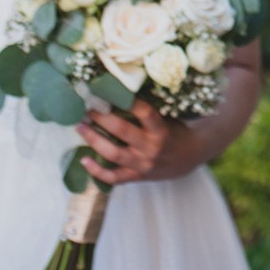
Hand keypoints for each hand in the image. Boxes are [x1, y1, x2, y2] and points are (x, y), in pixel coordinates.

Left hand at [75, 100, 197, 184]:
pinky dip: (96, 171)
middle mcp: (151, 148)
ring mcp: (143, 164)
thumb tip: (122, 94)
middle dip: (102, 118)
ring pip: (113, 153)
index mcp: (162, 130)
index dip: (128, 102)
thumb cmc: (177, 132)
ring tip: (80, 127)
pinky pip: (114, 177)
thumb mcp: (169, 119)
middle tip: (89, 108)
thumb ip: (150, 113)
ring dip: (94, 140)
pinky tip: (84, 160)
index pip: (145, 113)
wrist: (189, 158)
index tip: (111, 92)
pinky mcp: (136, 177)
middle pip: (122, 131)